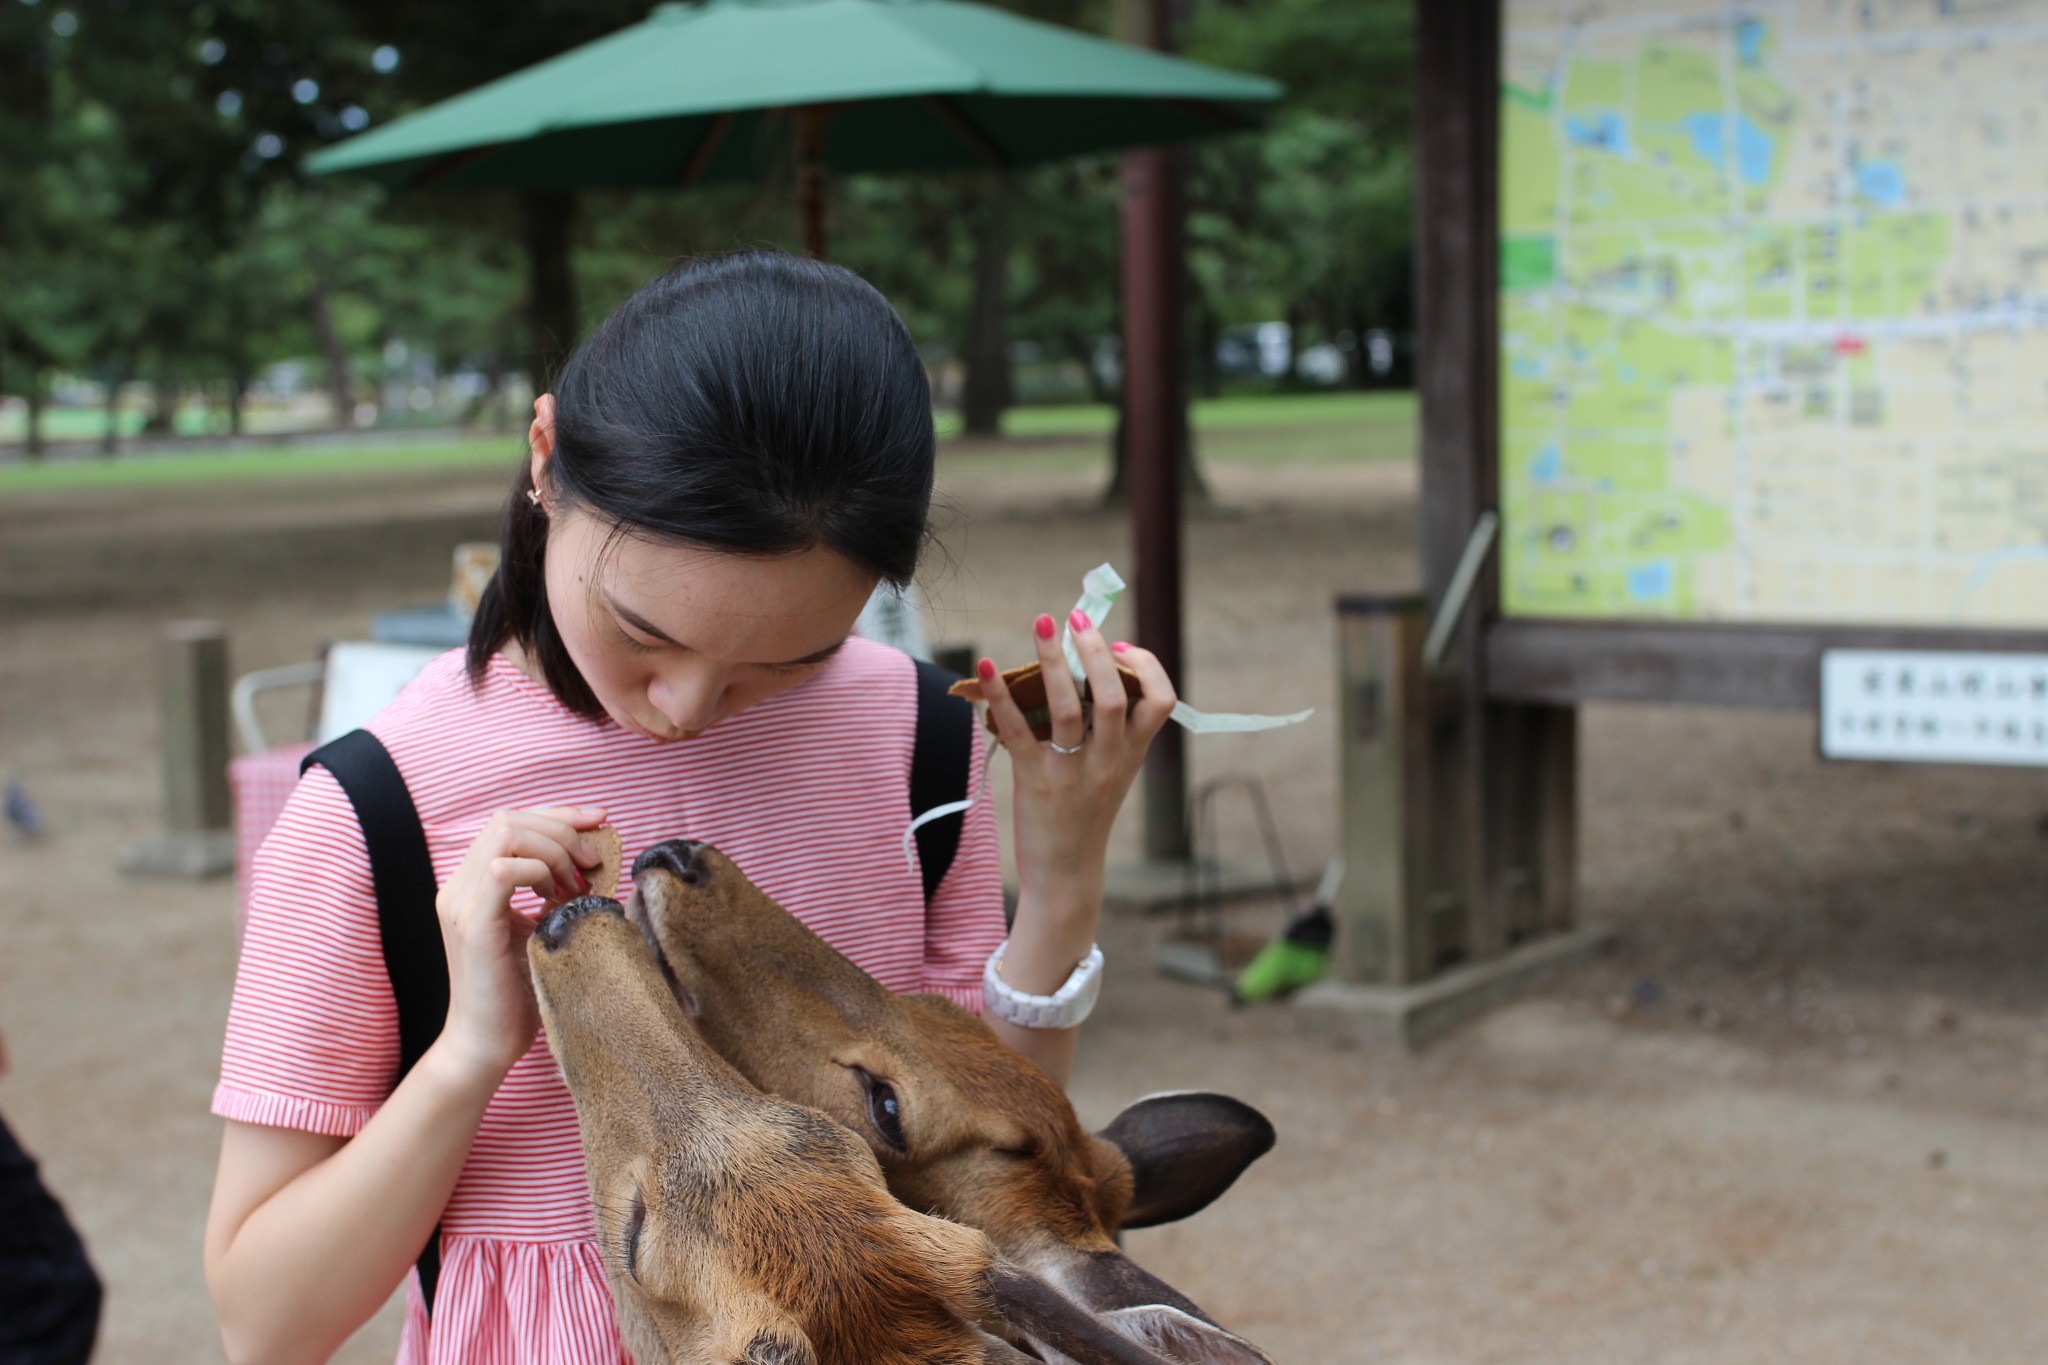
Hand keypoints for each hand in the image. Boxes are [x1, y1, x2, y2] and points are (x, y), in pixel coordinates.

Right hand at [433, 805, 607, 1080]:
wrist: (487, 1045)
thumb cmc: (520, 992)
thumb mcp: (544, 928)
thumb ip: (557, 894)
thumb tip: (594, 863)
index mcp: (473, 884)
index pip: (511, 822)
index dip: (559, 814)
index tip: (600, 821)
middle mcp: (459, 886)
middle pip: (509, 819)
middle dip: (562, 829)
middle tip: (592, 863)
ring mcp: (460, 903)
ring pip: (506, 834)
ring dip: (553, 850)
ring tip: (575, 886)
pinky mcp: (472, 926)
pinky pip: (503, 871)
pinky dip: (539, 873)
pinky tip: (556, 900)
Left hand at [975, 611, 1175, 915]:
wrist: (1068, 873)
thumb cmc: (1086, 813)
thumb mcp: (1112, 771)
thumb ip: (1108, 730)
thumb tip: (1078, 672)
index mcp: (1132, 753)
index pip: (1161, 701)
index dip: (1146, 666)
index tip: (1121, 647)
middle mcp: (1108, 759)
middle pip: (1111, 695)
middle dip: (1094, 650)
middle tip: (1076, 618)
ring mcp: (1072, 771)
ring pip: (1067, 707)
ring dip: (1052, 660)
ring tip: (1041, 623)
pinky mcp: (1035, 780)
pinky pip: (1018, 730)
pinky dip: (999, 696)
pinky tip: (983, 666)